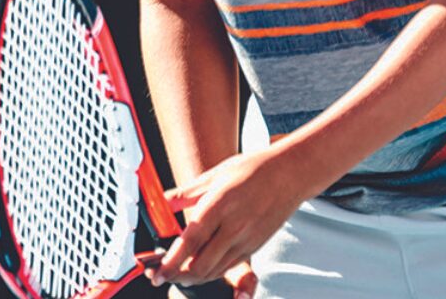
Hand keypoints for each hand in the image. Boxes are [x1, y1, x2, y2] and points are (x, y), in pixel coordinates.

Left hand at [149, 149, 303, 290]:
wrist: (290, 174)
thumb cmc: (253, 168)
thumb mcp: (217, 173)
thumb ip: (187, 191)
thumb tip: (162, 201)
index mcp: (220, 204)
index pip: (190, 241)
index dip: (170, 261)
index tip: (155, 272)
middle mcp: (234, 226)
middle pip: (200, 265)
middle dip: (177, 275)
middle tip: (161, 274)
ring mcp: (247, 239)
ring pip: (214, 271)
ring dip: (193, 276)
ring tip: (177, 272)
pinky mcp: (255, 247)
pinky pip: (228, 267)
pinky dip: (211, 271)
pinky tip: (200, 265)